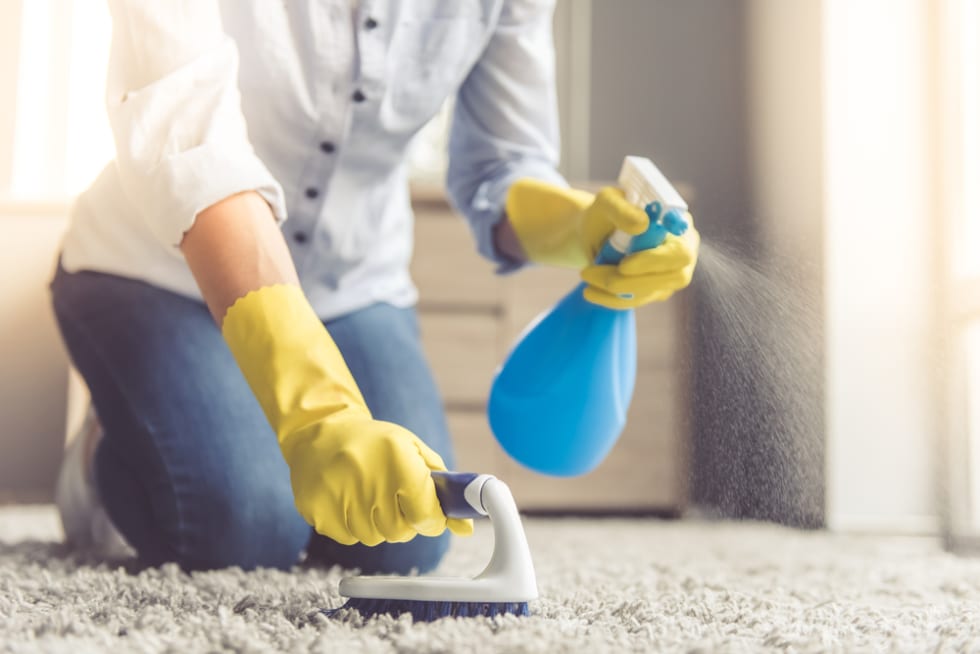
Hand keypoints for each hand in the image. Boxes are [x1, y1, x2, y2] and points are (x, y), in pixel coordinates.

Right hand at [282, 415, 472, 545]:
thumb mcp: (413, 451)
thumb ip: (442, 490)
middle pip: (399, 532)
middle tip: (392, 497)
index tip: (428, 515)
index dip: (431, 520)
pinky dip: (352, 525)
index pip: (425, 514)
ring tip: (367, 493)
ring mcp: (338, 494)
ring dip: (376, 523)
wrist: (320, 432)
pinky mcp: (316, 509)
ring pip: (373, 538)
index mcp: (397, 459)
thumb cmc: (375, 443)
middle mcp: (367, 476)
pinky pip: (348, 538)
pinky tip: (346, 498)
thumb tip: (466, 529)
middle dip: (402, 521)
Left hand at [581, 205, 698, 309]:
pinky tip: (589, 292)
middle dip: (632, 280)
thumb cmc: (606, 213)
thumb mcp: (607, 202)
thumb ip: (622, 209)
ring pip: (651, 291)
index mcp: (680, 226)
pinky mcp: (655, 290)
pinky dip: (611, 298)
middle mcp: (682, 253)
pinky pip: (637, 300)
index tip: (624, 265)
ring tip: (585, 274)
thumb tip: (641, 224)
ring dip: (614, 287)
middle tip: (593, 274)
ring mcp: (671, 275)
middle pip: (671, 278)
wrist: (595, 232)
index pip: (680, 252)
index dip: (657, 262)